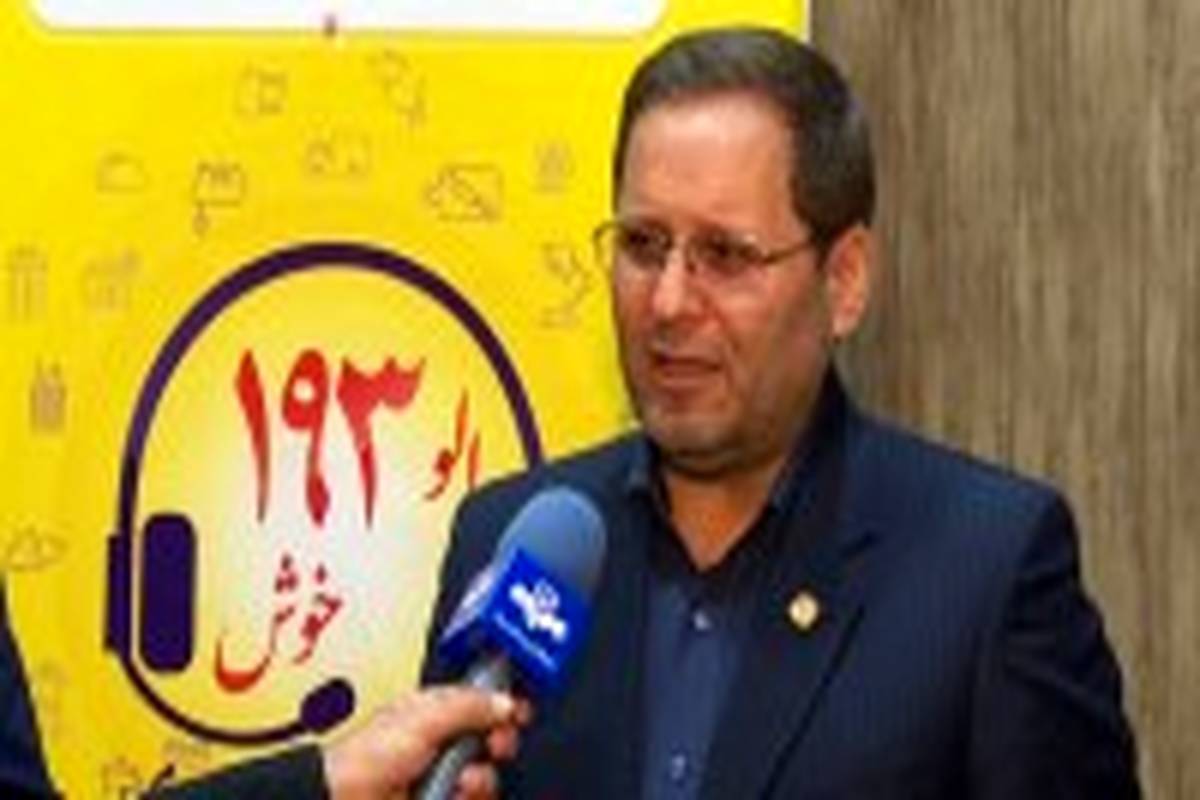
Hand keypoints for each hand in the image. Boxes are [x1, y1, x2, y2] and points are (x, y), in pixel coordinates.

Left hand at [322, 686, 529, 799]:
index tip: (518, 712)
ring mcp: (442, 777)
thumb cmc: (366, 758)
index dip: (502, 705)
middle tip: (495, 745)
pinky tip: (452, 794)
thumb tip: (504, 702)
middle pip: (491, 739)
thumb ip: (468, 705)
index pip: (480, 701)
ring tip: (461, 780)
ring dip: (479, 779)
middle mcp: (441, 743)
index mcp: (434, 711)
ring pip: (486, 776)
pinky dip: (467, 798)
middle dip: (499, 742)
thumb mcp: (424, 718)